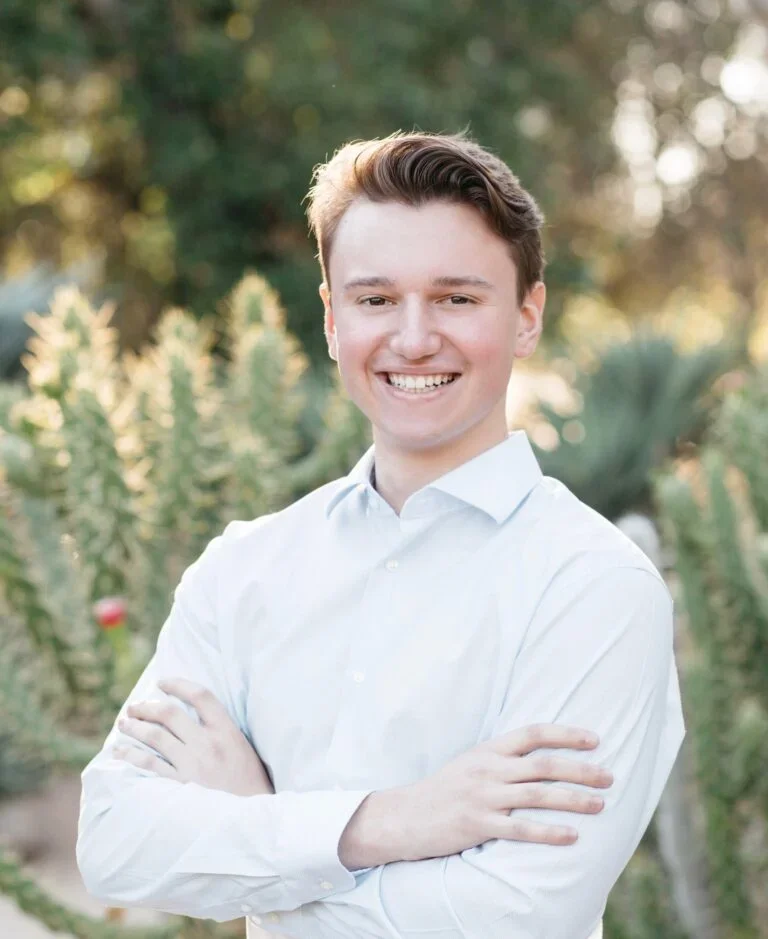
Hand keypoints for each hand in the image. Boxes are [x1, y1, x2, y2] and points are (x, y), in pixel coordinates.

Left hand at [112, 677, 274, 796]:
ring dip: (134, 727)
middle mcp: (208, 744)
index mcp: (227, 731)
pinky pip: (149, 766)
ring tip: (123, 724)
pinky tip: (120, 751)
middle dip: (147, 706)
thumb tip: (195, 714)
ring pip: (155, 736)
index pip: (201, 695)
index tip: (162, 682)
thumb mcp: (244, 749)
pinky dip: (131, 755)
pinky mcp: (180, 788)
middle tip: (134, 707)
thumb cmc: (249, 784)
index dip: (178, 684)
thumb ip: (222, 731)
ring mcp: (193, 766)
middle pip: (170, 713)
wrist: (252, 821)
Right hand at [396, 723, 613, 861]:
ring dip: (573, 799)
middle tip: (609, 777)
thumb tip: (542, 756)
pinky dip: (548, 832)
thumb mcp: (472, 762)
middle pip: (543, 764)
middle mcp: (488, 769)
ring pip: (536, 794)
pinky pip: (520, 829)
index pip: (533, 733)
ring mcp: (483, 796)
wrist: (404, 815)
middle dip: (581, 769)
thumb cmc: (444, 789)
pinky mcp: (477, 825)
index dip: (566, 734)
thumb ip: (503, 758)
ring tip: (600, 804)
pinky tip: (571, 835)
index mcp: (489, 750)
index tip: (595, 740)